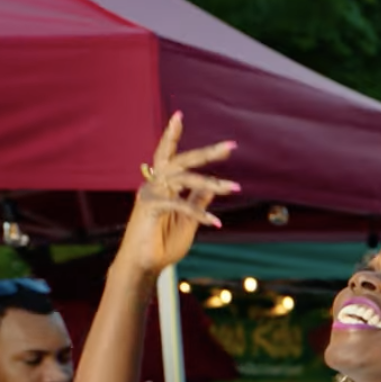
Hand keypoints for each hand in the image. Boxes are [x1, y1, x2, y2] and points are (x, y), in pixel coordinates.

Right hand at [117, 113, 236, 276]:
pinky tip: (216, 222)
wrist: (145, 267)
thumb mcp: (188, 221)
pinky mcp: (149, 207)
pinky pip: (179, 204)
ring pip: (183, 178)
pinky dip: (199, 212)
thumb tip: (211, 187)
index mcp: (161, 184)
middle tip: (231, 145)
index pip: (169, 156)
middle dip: (207, 152)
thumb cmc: (163, 244)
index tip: (179, 114)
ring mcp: (149, 194)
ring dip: (211, 183)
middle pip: (180, 160)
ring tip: (235, 188)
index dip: (172, 135)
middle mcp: (153, 184)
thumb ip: (197, 201)